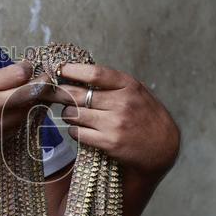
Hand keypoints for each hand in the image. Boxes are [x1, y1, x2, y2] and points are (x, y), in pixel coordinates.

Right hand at [0, 61, 52, 169]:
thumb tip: (3, 77)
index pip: (18, 73)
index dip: (28, 67)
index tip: (29, 65)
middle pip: (32, 91)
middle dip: (45, 82)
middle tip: (49, 77)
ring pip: (30, 110)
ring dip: (38, 101)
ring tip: (41, 93)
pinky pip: (20, 125)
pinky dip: (26, 116)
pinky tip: (25, 111)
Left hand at [49, 63, 179, 176]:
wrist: (163, 146)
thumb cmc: (145, 116)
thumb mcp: (136, 92)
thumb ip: (111, 84)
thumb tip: (76, 75)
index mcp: (128, 86)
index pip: (94, 73)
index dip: (72, 70)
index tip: (59, 69)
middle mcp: (121, 103)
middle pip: (77, 94)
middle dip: (59, 93)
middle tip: (51, 93)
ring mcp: (114, 123)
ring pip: (73, 114)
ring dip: (68, 114)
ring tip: (74, 115)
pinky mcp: (109, 142)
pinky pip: (77, 133)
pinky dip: (74, 131)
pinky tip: (80, 130)